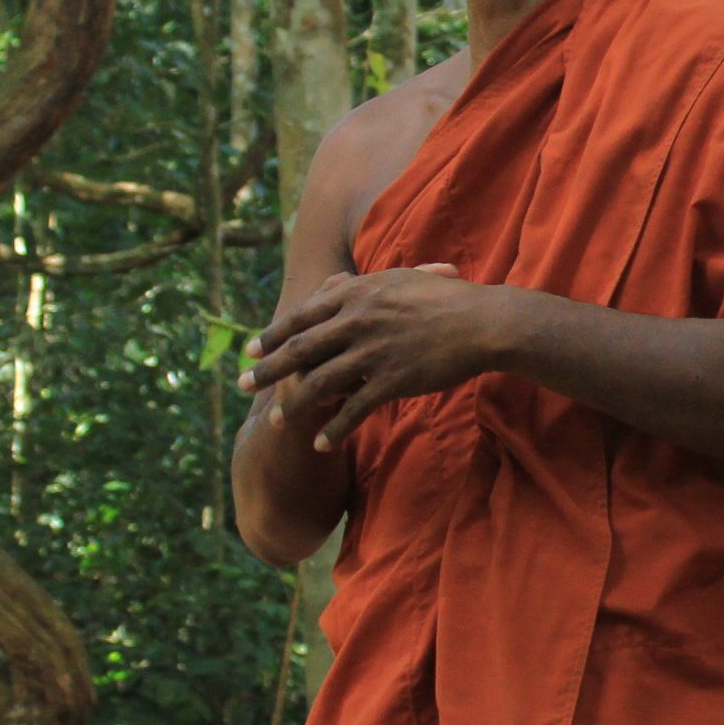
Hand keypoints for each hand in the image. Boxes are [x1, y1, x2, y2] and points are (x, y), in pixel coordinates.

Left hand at [238, 264, 493, 451]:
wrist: (482, 322)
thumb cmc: (446, 300)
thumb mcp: (398, 281)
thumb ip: (363, 287)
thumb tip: (337, 285)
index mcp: (356, 295)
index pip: (302, 316)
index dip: (273, 334)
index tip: (251, 348)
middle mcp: (357, 320)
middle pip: (300, 349)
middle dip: (267, 370)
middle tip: (241, 384)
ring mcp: (373, 351)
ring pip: (320, 382)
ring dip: (294, 405)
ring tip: (277, 422)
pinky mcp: (391, 380)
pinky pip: (353, 409)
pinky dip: (334, 429)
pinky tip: (320, 444)